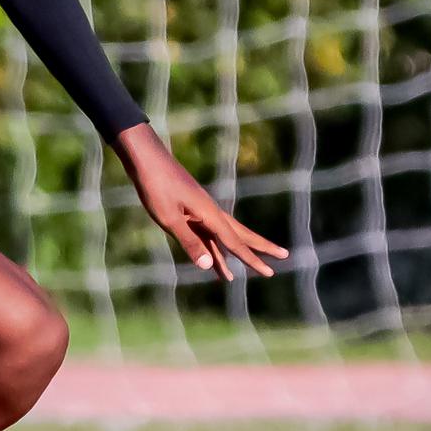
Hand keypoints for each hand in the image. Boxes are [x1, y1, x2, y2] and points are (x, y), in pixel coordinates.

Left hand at [117, 126, 288, 278]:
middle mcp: (211, 212)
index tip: (270, 272)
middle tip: (284, 256)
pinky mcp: (190, 210)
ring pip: (226, 236)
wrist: (146, 158)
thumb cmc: (155, 186)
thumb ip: (189, 242)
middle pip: (241, 234)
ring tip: (251, 269)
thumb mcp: (168, 218)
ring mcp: (201, 210)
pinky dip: (214, 248)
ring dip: (238, 253)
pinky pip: (208, 234)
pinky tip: (214, 260)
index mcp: (209, 214)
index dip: (251, 259)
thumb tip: (209, 266)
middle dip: (261, 248)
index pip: (235, 242)